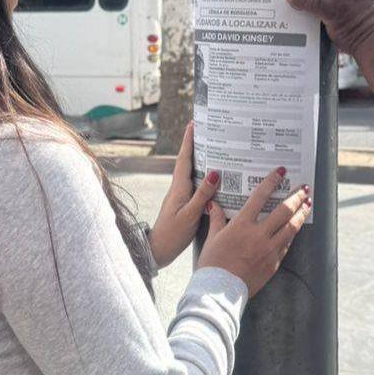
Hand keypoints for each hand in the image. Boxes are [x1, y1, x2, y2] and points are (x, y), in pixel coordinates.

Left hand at [149, 122, 219, 267]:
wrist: (158, 250)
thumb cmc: (172, 234)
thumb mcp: (190, 215)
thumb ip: (202, 195)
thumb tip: (215, 174)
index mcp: (178, 187)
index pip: (184, 158)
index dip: (188, 141)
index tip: (193, 124)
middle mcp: (178, 188)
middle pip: (188, 161)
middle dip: (196, 145)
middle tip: (207, 131)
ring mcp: (180, 196)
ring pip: (192, 172)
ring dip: (201, 160)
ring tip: (215, 149)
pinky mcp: (184, 204)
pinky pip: (195, 184)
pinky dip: (204, 177)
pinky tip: (214, 179)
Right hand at [197, 167, 311, 296]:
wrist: (220, 291)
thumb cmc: (213, 264)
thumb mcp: (212, 237)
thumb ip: (216, 218)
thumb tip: (213, 204)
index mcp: (241, 225)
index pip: (260, 197)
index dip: (271, 182)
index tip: (280, 172)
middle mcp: (258, 235)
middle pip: (283, 211)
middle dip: (296, 197)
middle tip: (305, 189)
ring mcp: (269, 250)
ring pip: (291, 228)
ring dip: (301, 214)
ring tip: (308, 205)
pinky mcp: (274, 263)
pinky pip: (287, 245)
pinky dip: (292, 234)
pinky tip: (295, 229)